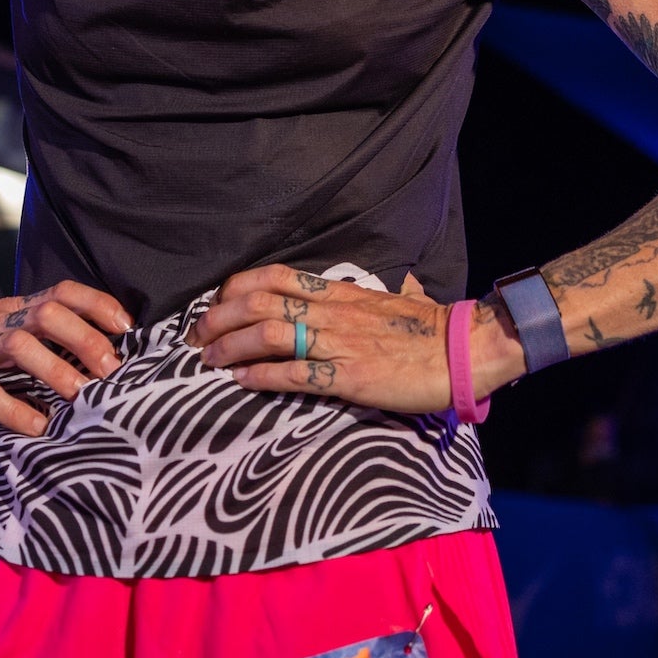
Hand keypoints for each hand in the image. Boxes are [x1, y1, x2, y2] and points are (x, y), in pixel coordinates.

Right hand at [0, 274, 131, 435]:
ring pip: (18, 346)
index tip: (129, 326)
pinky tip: (36, 427)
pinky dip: (11, 409)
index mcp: (10, 310)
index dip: (97, 304)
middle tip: (114, 369)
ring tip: (82, 397)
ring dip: (54, 370)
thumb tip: (82, 359)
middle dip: (86, 338)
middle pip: (48, 314)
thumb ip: (29, 337)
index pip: (61, 292)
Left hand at [186, 265, 525, 412]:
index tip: (214, 304)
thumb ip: (386, 294)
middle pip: (258, 302)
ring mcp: (338, 343)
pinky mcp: (348, 377)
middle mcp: (332, 312)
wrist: (462, 351)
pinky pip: (295, 374)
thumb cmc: (430, 328)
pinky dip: (261, 376)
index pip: (273, 276)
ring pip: (268, 334)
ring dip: (229, 346)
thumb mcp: (397, 300)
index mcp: (339, 292)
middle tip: (195, 337)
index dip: (234, 288)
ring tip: (207, 360)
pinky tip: (240, 381)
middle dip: (218, 318)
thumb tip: (406, 284)